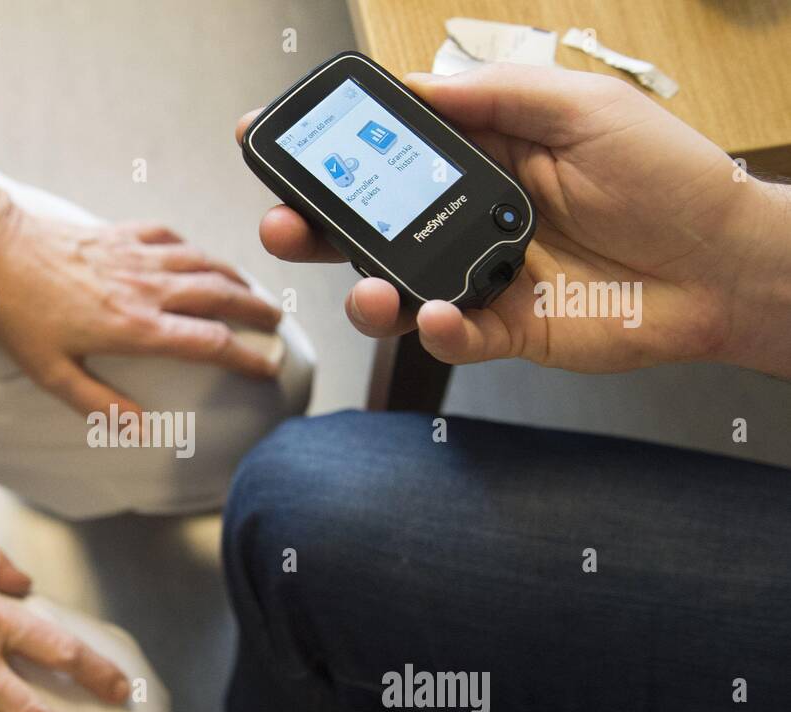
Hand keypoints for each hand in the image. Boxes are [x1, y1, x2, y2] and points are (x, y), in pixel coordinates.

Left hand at [0, 204, 282, 414]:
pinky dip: (193, 248)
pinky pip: (170, 237)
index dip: (247, 357)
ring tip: (253, 290)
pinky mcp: (119, 233)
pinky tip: (197, 256)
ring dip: (235, 276)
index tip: (268, 367)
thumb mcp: (51, 373)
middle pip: (220, 295)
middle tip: (277, 322)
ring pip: (203, 261)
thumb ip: (101, 404)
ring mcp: (135, 256)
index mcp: (136, 328)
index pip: (210, 342)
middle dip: (256, 310)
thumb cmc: (14, 313)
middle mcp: (146, 289)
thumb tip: (141, 430)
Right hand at [240, 63, 788, 373]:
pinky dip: (437, 331)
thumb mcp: (583, 107)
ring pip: (398, 289)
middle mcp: (470, 217)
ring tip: (367, 294)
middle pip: (372, 226)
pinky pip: (452, 336)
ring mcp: (482, 276)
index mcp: (484, 156)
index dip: (332, 151)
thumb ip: (497, 97)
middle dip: (316, 227)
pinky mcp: (505, 329)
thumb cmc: (669, 176)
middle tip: (282, 224)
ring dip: (366, 295)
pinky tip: (439, 316)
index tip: (275, 142)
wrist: (725, 264)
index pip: (390, 153)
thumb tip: (418, 87)